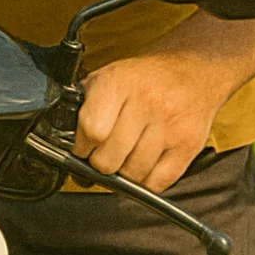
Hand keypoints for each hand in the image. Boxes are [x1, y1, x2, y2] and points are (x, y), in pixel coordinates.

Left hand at [71, 54, 226, 192]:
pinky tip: (143, 166)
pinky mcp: (188, 146)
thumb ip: (85, 101)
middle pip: (109, 158)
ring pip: (132, 174)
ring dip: (123, 174)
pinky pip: (157, 183)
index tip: (81, 148)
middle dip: (99, 163)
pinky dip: (145, 182)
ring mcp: (169, 126)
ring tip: (123, 159)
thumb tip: (63, 133)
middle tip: (102, 156)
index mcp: (119, 83)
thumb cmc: (144, 78)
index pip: (91, 129)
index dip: (81, 145)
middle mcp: (145, 103)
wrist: (192, 71)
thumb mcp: (109, 75)